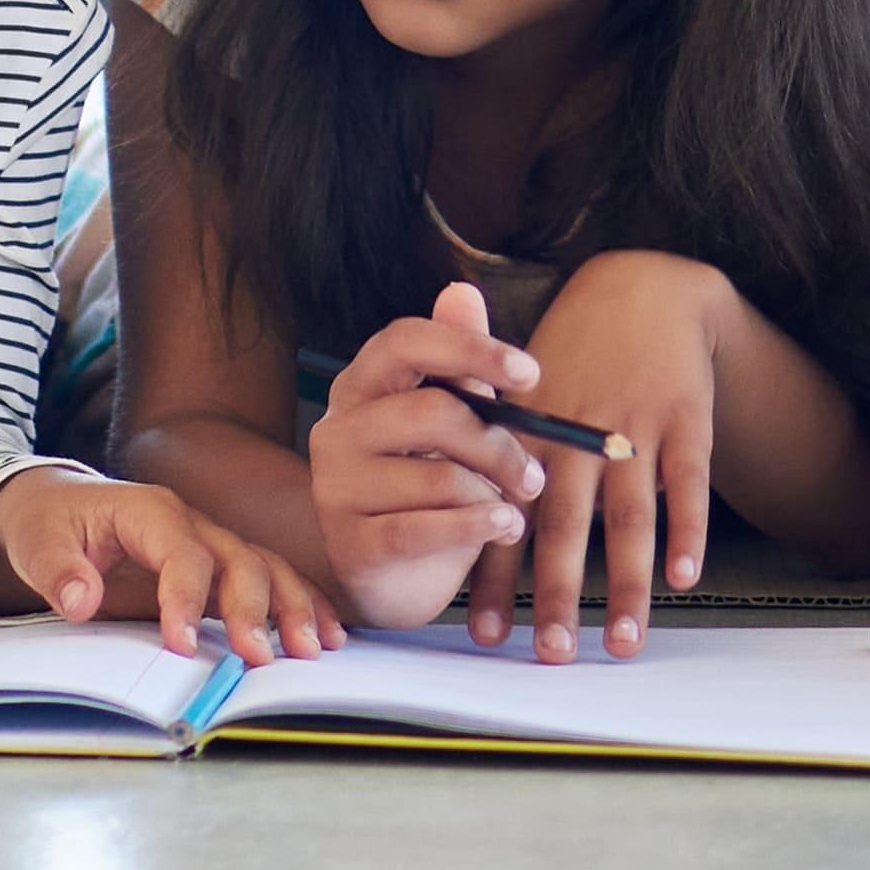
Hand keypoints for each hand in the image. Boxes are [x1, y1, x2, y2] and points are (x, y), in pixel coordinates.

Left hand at [0, 467, 337, 660]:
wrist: (57, 504)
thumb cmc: (50, 522)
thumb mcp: (36, 541)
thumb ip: (56, 570)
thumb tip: (80, 601)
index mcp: (147, 512)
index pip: (180, 552)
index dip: (185, 597)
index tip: (180, 644)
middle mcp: (190, 523)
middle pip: (237, 558)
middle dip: (252, 608)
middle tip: (257, 659)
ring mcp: (211, 542)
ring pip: (264, 567)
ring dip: (291, 606)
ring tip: (309, 650)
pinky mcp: (220, 566)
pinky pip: (269, 579)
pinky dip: (300, 604)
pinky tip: (326, 635)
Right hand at [304, 283, 554, 635]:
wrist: (394, 579)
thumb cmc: (428, 490)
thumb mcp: (451, 424)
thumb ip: (460, 366)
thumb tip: (462, 291)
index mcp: (360, 386)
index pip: (406, 340)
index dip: (471, 349)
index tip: (531, 375)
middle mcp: (336, 429)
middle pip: (432, 412)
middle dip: (499, 445)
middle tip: (533, 475)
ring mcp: (335, 488)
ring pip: (438, 478)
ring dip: (492, 497)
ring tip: (511, 511)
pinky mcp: (351, 545)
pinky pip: (425, 529)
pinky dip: (477, 527)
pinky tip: (500, 526)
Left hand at [457, 256, 728, 659]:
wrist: (644, 290)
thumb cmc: (574, 355)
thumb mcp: (524, 392)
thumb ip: (498, 458)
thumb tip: (465, 534)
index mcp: (530, 433)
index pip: (502, 514)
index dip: (491, 576)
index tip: (482, 634)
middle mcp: (577, 434)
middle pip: (564, 526)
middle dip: (556, 594)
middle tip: (551, 654)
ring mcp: (634, 427)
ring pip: (629, 517)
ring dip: (627, 585)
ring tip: (622, 644)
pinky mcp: (685, 418)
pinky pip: (688, 482)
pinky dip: (687, 530)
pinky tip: (683, 578)